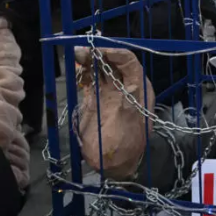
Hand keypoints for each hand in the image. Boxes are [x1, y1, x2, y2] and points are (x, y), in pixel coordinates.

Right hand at [75, 47, 153, 177]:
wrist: (114, 164)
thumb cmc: (126, 144)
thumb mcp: (130, 123)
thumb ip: (129, 102)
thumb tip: (130, 84)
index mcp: (139, 88)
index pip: (129, 62)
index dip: (115, 53)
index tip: (99, 51)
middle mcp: (125, 87)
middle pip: (112, 62)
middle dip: (98, 54)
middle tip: (81, 51)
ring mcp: (109, 93)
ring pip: (99, 69)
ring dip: (88, 61)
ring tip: (76, 56)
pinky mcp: (95, 100)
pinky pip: (88, 81)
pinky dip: (82, 73)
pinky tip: (75, 69)